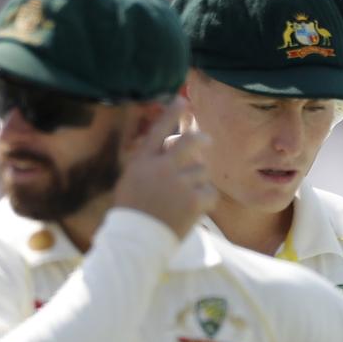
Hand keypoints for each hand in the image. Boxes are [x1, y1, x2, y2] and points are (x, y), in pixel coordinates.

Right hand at [114, 98, 217, 238]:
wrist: (137, 242)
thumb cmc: (133, 213)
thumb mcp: (131, 181)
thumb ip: (150, 163)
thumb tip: (170, 146)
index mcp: (143, 162)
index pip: (158, 130)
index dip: (172, 113)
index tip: (182, 100)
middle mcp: (162, 168)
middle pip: (190, 142)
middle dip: (200, 139)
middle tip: (206, 140)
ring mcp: (179, 183)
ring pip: (202, 171)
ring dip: (198, 182)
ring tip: (184, 199)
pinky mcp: (194, 200)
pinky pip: (210, 192)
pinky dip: (206, 200)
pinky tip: (194, 209)